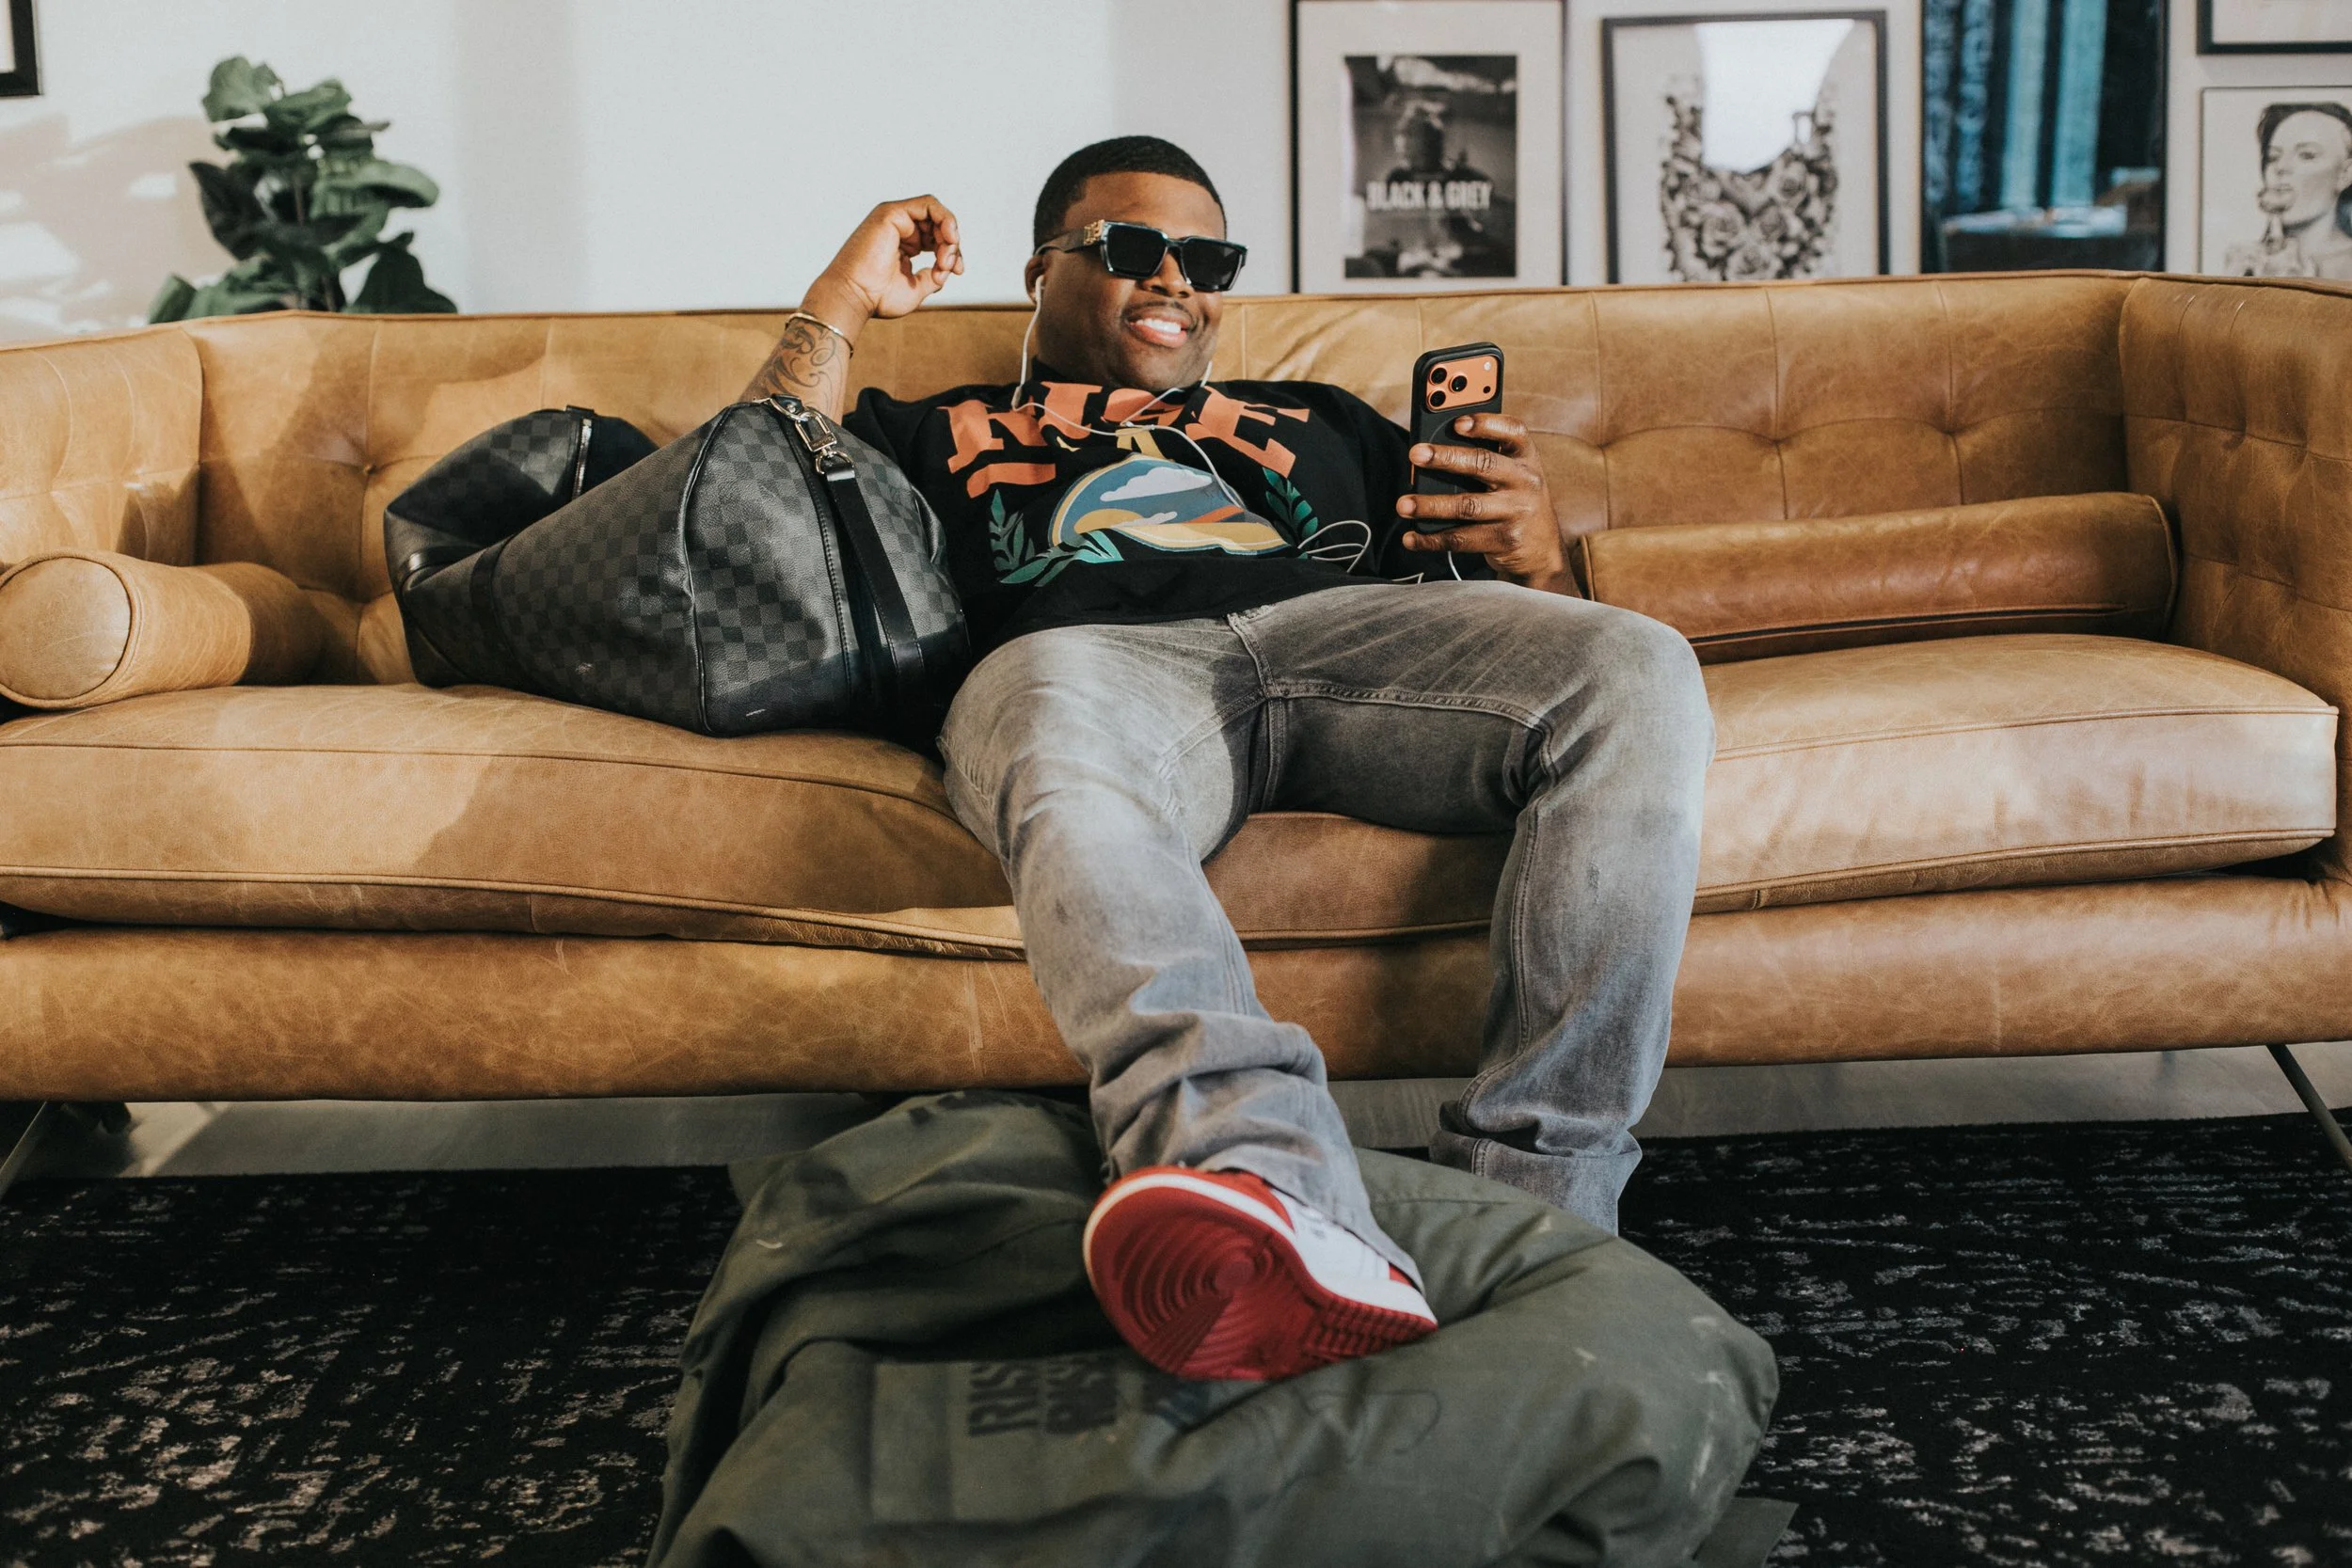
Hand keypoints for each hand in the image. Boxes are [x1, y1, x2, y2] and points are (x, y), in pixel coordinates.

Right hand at [802, 196, 965, 337]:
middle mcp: (898, 228)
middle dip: (952, 245)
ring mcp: (894, 218)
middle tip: (948, 267)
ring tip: (945, 259)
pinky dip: (944, 219)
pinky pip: (928, 205)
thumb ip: (933, 276)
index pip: (936, 238)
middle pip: (938, 225)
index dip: (952, 252)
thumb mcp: (916, 288)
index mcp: (903, 244)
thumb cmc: (877, 297)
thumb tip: (947, 269)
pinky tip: (949, 238)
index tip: (956, 271)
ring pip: (935, 213)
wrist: (854, 297)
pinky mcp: (891, 213)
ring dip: (949, 235)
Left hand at [1398, 414, 1572, 593]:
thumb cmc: (1514, 500)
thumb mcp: (1512, 473)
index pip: (1513, 431)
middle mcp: (1525, 481)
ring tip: (1403, 504)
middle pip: (1484, 464)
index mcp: (1526, 457)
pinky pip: (1462, 539)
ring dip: (1431, 505)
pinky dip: (1432, 539)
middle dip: (1446, 458)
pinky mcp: (1504, 541)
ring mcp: (1516, 512)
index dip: (1486, 424)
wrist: (1543, 550)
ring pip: (1468, 506)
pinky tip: (1411, 537)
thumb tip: (1431, 450)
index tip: (1458, 422)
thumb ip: (1484, 457)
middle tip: (1415, 454)